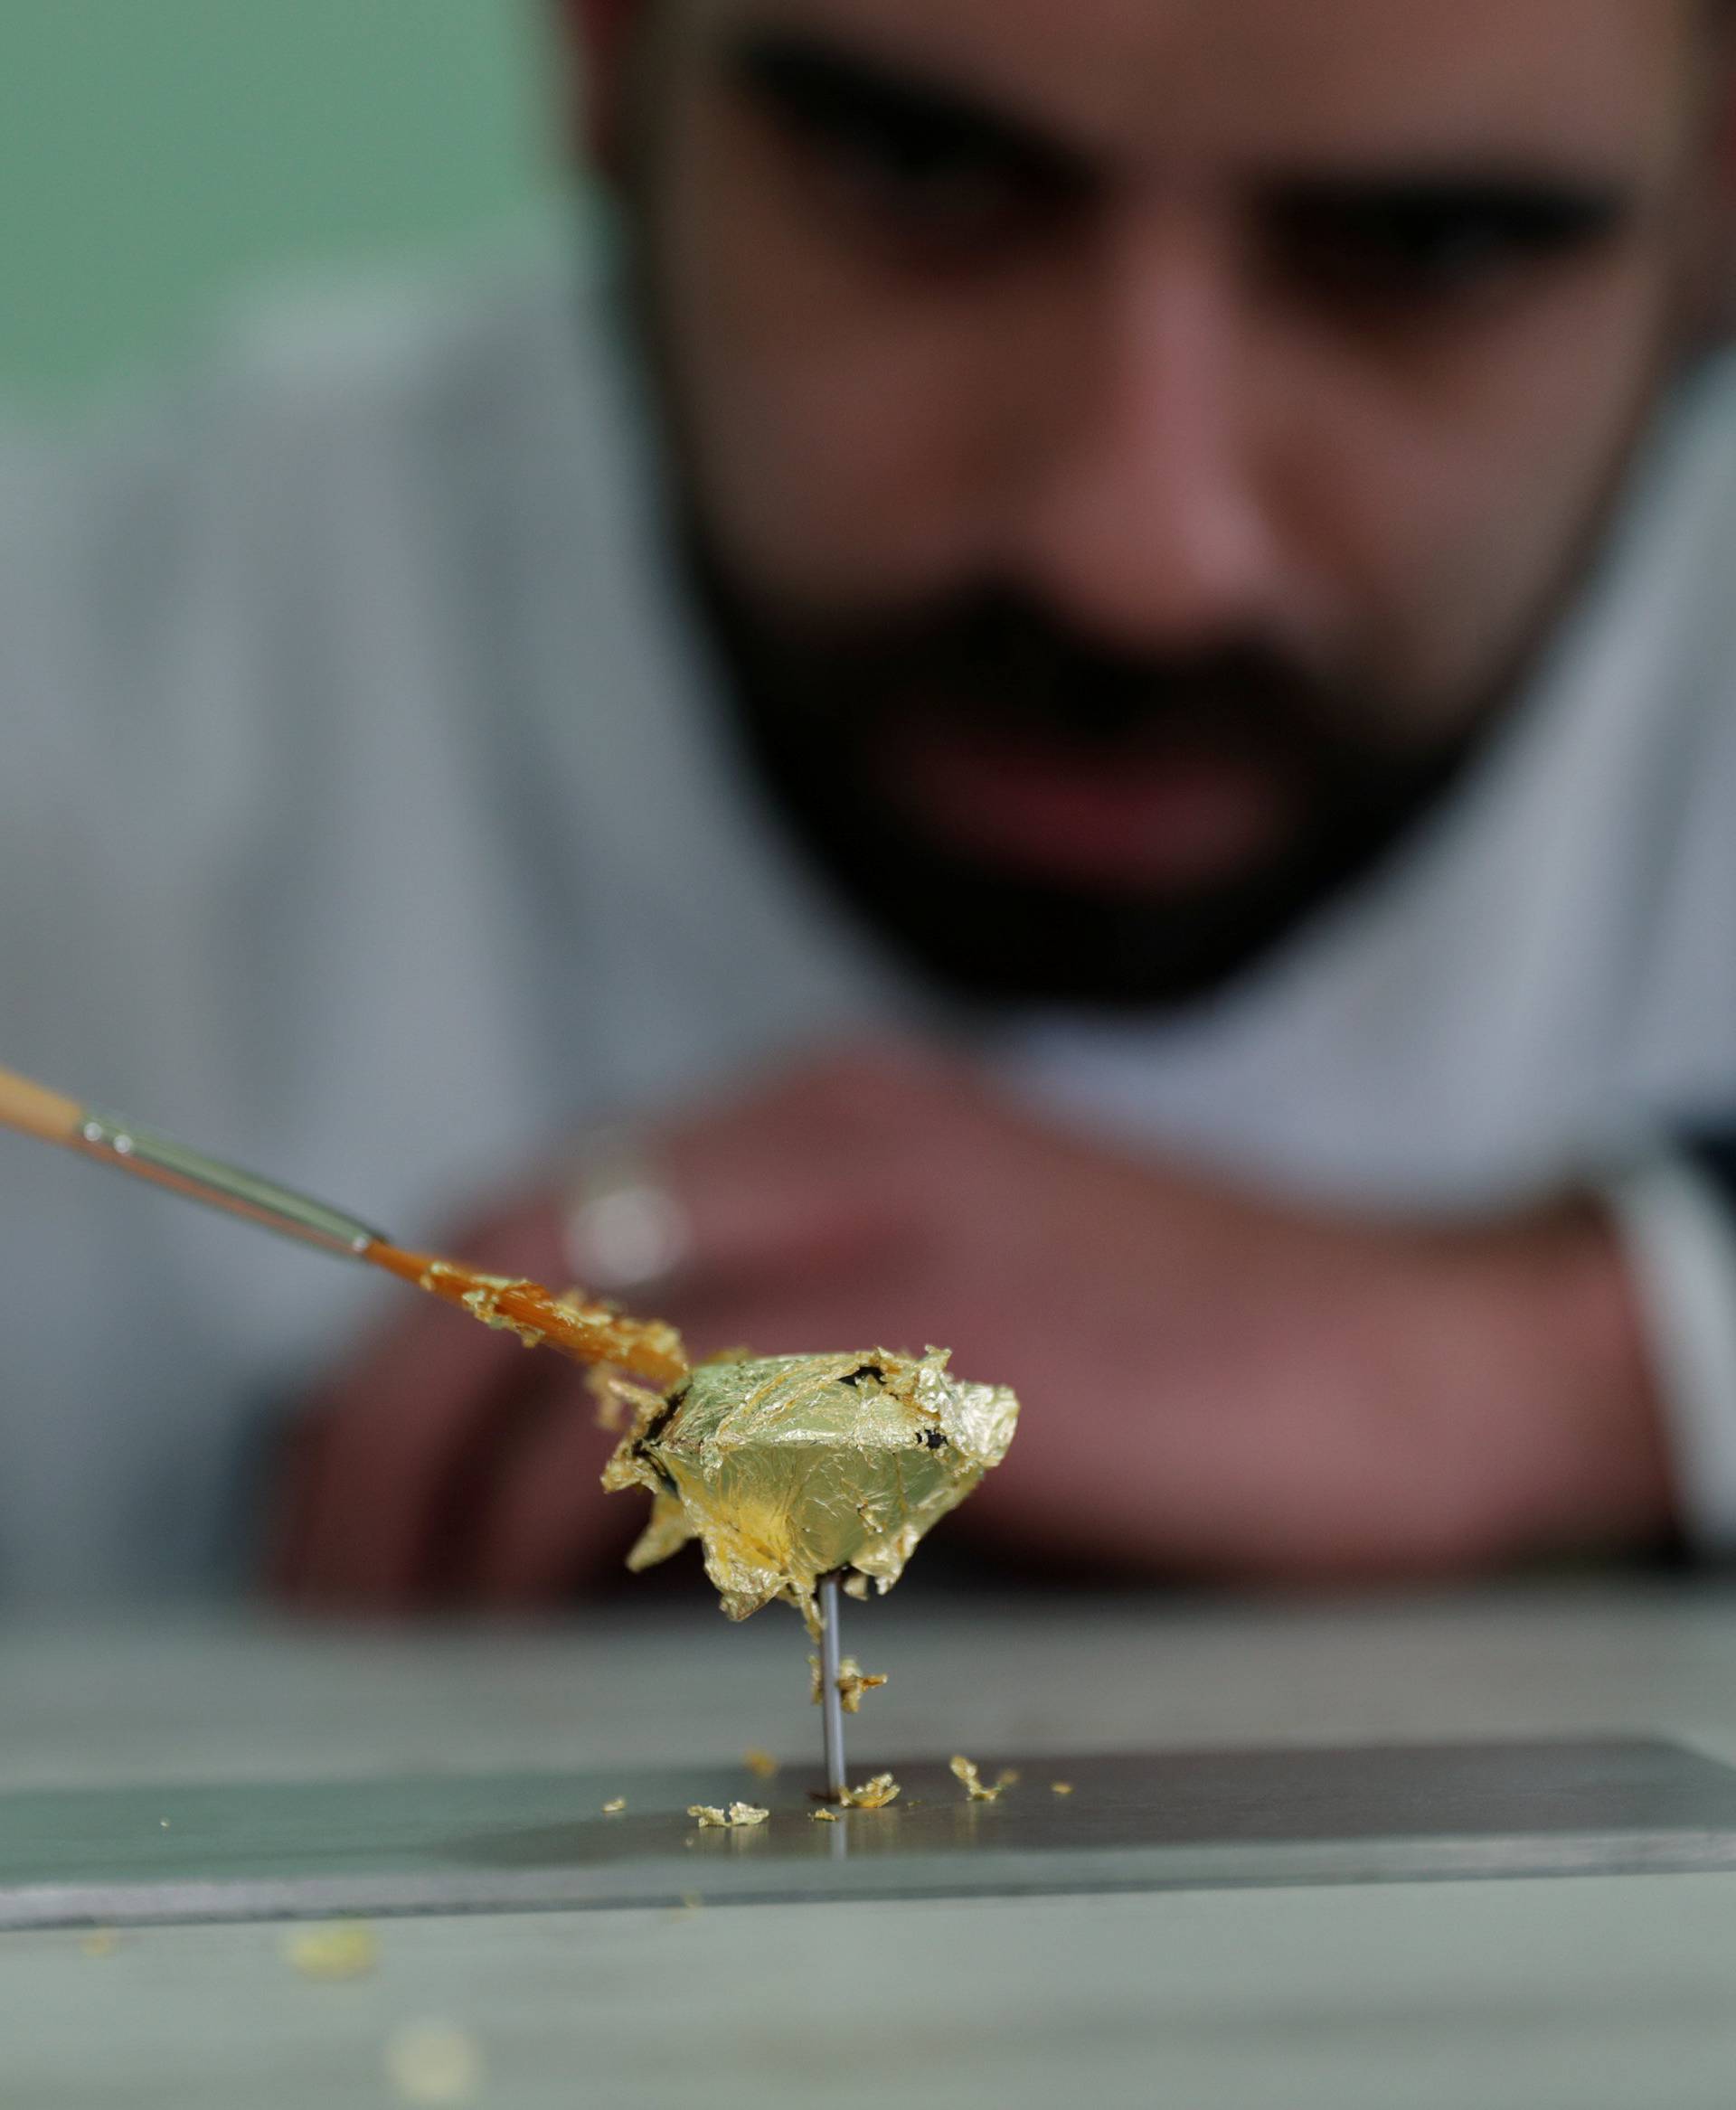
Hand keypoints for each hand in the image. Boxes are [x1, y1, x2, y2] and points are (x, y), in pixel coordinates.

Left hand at [274, 1043, 1674, 1610]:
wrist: (1421, 1354)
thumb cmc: (1183, 1360)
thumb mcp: (935, 1310)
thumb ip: (772, 1354)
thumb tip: (576, 1495)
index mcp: (811, 1120)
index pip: (523, 1224)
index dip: (396, 1374)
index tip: (337, 1511)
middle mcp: (825, 1137)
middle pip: (499, 1267)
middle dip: (370, 1447)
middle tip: (323, 1596)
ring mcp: (889, 1224)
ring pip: (573, 1347)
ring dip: (453, 1511)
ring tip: (406, 1643)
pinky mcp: (953, 1339)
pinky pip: (703, 1428)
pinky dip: (593, 1531)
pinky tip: (567, 1622)